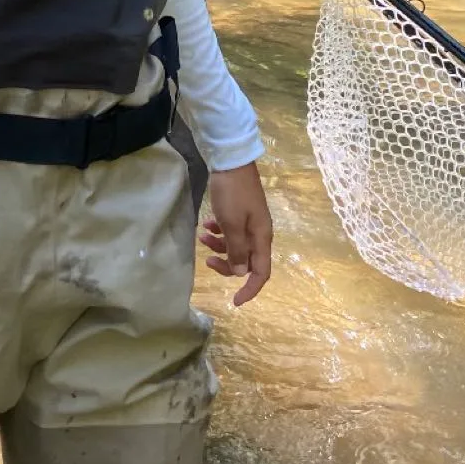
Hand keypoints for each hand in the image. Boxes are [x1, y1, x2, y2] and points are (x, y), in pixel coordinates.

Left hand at [198, 162, 272, 305]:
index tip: (234, 301)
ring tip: (202, 236)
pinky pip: (231, 231)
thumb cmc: (233, 194)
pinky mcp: (241, 212)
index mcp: (262, 238)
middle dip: (227, 264)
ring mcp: (250, 222)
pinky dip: (219, 232)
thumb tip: (242, 273)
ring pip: (236, 246)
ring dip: (219, 246)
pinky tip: (206, 224)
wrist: (232, 162)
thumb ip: (237, 250)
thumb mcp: (232, 224)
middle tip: (207, 260)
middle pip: (246, 261)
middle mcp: (259, 233)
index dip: (249, 289)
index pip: (261, 272)